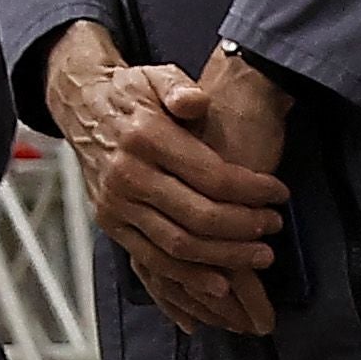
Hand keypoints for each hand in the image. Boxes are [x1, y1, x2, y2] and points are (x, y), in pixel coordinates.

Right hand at [41, 22, 283, 337]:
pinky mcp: (111, 223)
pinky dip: (189, 278)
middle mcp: (127, 174)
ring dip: (225, 259)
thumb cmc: (130, 92)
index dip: (252, 190)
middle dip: (245, 229)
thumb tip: (196, 103)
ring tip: (260, 257)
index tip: (280, 194)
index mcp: (144, 137)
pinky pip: (153, 261)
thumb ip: (179, 88)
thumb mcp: (156, 75)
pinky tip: (221, 284)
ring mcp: (116, 204)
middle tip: (274, 227)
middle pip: (198, 218)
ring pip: (177, 246)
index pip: (210, 176)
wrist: (81, 105)